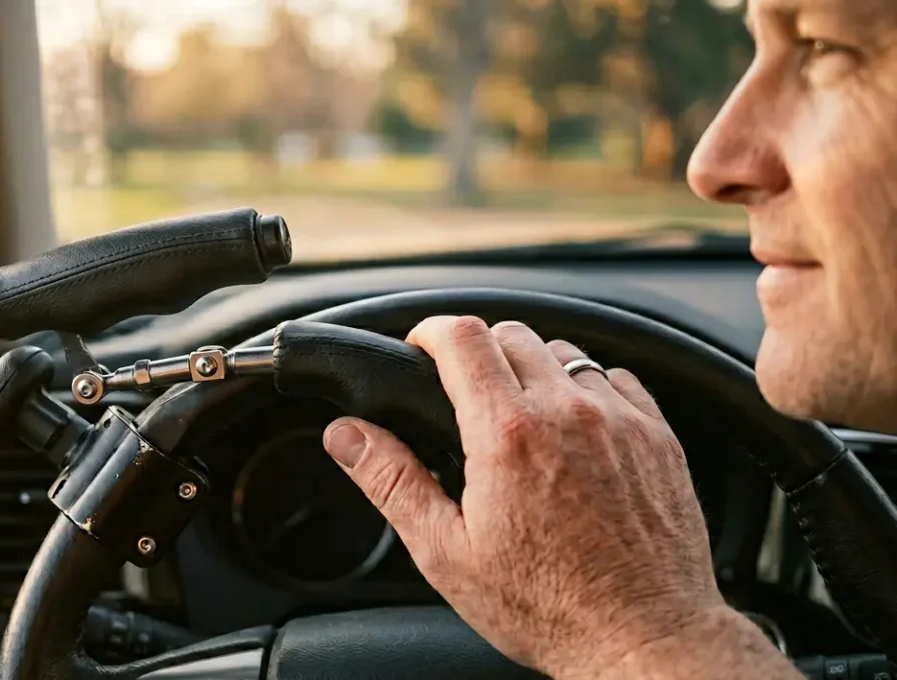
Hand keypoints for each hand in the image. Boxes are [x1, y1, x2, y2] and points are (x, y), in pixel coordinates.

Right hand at [321, 317, 795, 678]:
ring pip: (565, 352)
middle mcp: (567, 412)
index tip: (421, 349)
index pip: (462, 336)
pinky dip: (587, 390)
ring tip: (520, 419)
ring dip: (534, 370)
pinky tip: (574, 433)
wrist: (646, 640)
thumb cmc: (549, 607)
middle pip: (511, 334)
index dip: (431, 331)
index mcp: (506, 434)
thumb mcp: (447, 553)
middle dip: (478, 352)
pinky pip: (616, 379)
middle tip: (464, 396)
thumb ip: (392, 481)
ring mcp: (619, 420)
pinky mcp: (658, 436)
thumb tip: (345, 434)